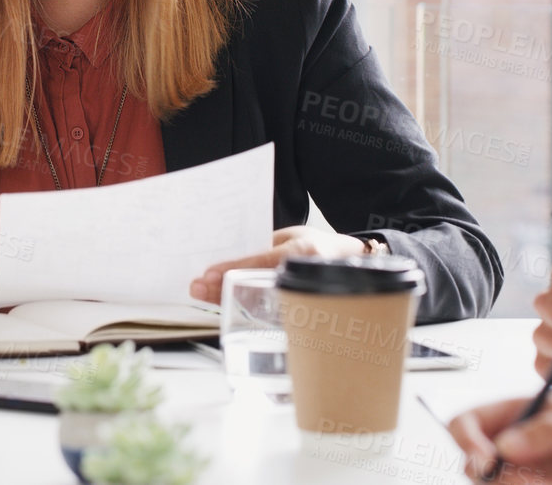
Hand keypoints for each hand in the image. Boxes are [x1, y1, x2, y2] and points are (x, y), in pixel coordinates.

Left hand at [188, 225, 366, 303]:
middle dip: (223, 289)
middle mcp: (304, 275)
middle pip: (256, 286)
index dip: (233, 268)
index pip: (263, 259)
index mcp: (304, 250)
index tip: (206, 274)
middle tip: (197, 288)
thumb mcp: (293, 236)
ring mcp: (305, 297)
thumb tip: (229, 258)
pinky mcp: (303, 313)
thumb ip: (266, 245)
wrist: (354, 264)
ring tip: (203, 295)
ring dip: (228, 300)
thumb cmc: (319, 246)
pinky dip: (244, 310)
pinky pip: (269, 316)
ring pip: (260, 305)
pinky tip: (223, 306)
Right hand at [449, 393, 551, 484]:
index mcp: (525, 412)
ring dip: (510, 484)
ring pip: (495, 483)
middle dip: (482, 472)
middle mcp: (521, 443)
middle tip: (521, 480)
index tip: (486, 461)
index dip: (467, 441)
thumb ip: (551, 430)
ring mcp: (532, 473)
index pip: (471, 421)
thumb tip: (507, 443)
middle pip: (473, 460)